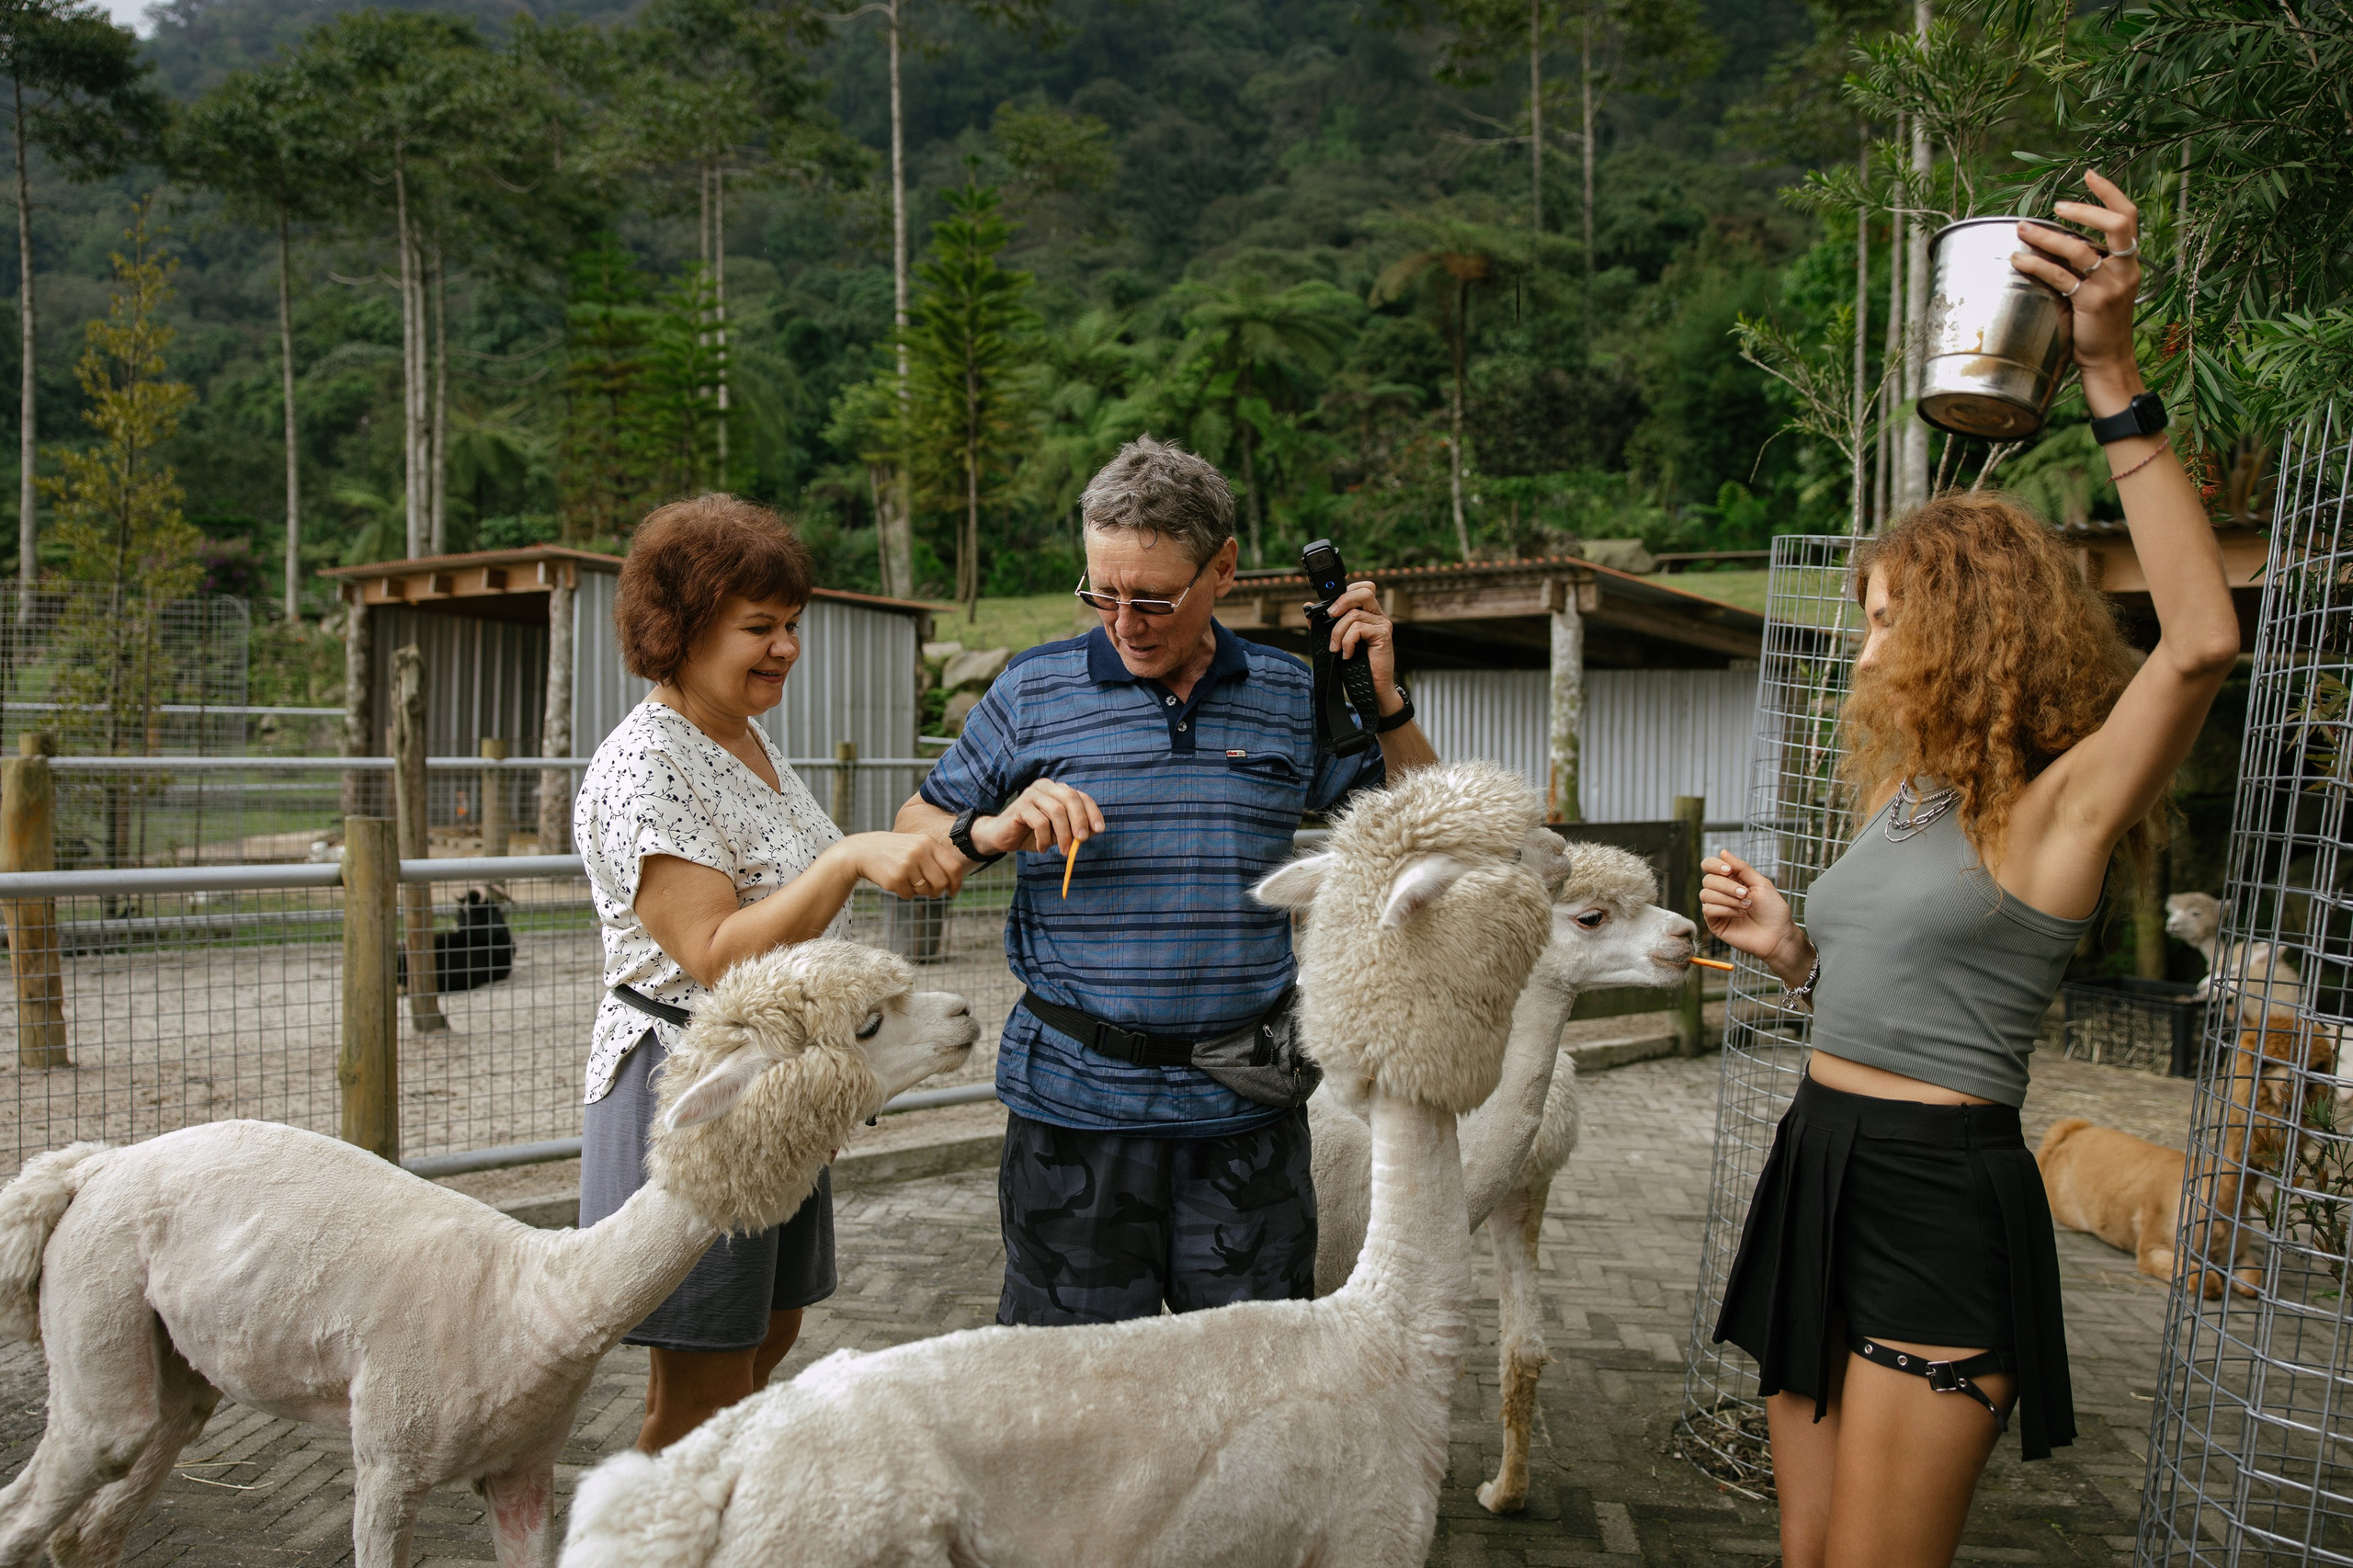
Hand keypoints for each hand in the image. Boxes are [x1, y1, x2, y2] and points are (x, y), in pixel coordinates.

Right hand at [844, 832, 969, 899]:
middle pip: (941, 883)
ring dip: (919, 892)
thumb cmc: (896, 850)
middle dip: (937, 891)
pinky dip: (905, 893)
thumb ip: (936, 859)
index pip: (953, 867)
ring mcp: (907, 865)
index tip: (952, 891)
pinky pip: (909, 896)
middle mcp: (919, 852)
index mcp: (928, 843)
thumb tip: (955, 881)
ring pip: (925, 891)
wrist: (864, 850)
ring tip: (908, 880)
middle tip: (931, 892)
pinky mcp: (895, 879)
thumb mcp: (917, 845)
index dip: (957, 883)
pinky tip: (896, 881)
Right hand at [974, 778, 1104, 856]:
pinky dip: (1045, 839)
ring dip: (1063, 834)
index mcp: (1057, 789)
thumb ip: (1075, 829)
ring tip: (1063, 851)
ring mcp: (1031, 794)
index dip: (1092, 812)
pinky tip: (1043, 848)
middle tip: (1082, 840)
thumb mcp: (1059, 832)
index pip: (1080, 796)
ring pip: (1057, 811)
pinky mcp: (1020, 806)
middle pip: (1071, 798)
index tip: (1099, 829)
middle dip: (1080, 821)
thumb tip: (1094, 831)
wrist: (1002, 837)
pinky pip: (1040, 823)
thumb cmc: (1033, 833)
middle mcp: (1045, 787)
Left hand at [1324, 579, 1404, 714]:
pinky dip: (1347, 642)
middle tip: (1329, 616)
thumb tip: (1308, 607)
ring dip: (1338, 633)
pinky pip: (1358, 628)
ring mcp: (1382, 624)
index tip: (1331, 609)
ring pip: (1354, 614)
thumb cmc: (1355, 666)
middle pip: (1363, 592)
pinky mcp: (1383, 635)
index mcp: (1369, 613)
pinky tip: (1347, 654)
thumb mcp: (1336, 640)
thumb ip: (1324, 623)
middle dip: (1341, 602)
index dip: (1347, 591)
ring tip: (1336, 648)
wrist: (1370, 689)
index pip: (1363, 587)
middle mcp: (1378, 616)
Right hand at [1699, 852, 1811, 984]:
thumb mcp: (1761, 883)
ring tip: (1746, 907)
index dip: (1714, 865)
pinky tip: (1739, 915)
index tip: (1730, 870)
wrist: (1778, 935)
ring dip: (1728, 899)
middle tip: (1746, 894)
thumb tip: (1722, 851)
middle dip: (1727, 886)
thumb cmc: (1773, 910)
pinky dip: (1725, 910)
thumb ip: (1742, 867)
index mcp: (1731, 880)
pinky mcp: (1715, 923)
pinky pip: (1708, 910)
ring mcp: (1717, 908)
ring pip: (1706, 894)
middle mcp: (1721, 893)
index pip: (1709, 866)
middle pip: (1708, 880)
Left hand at [2012, 171, 2142, 384]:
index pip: (2128, 217)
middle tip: (2056, 207)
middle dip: (2085, 210)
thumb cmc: (2100, 325)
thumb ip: (2089, 264)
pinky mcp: (2091, 303)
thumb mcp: (2104, 289)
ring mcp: (2110, 286)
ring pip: (2080, 250)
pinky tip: (2018, 260)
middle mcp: (2125, 270)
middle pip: (2115, 224)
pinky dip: (2036, 265)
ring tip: (2023, 229)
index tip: (2089, 175)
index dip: (2110, 193)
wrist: (2108, 360)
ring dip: (2048, 237)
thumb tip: (2056, 241)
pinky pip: (2060, 277)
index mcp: (2130, 262)